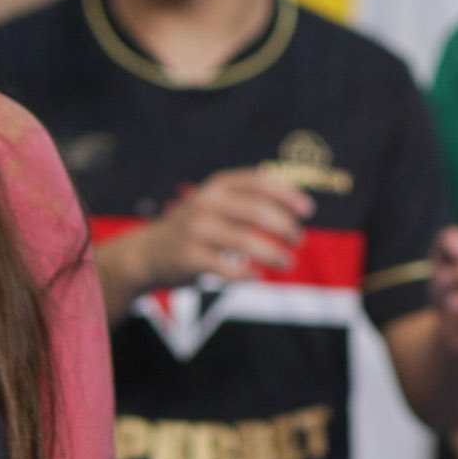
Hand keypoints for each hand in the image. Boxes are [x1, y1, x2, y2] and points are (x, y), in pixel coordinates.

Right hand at [120, 169, 312, 292]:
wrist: (149, 252)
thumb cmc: (198, 227)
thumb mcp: (219, 203)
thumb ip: (252, 200)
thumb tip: (301, 206)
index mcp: (218, 185)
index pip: (259, 182)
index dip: (287, 194)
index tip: (308, 210)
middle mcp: (206, 202)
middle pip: (256, 210)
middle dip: (284, 226)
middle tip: (299, 240)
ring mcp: (196, 229)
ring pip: (245, 241)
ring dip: (273, 254)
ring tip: (287, 263)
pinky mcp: (189, 257)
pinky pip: (226, 268)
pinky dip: (246, 274)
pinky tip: (257, 276)